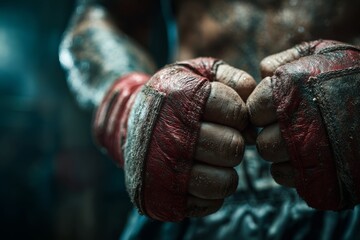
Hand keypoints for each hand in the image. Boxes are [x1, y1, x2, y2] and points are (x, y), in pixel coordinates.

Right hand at [94, 58, 255, 220]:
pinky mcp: (164, 197)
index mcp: (180, 98)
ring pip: (225, 181)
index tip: (226, 114)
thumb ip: (231, 77)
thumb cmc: (173, 97)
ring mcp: (164, 170)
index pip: (235, 112)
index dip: (238, 114)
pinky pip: (211, 202)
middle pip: (232, 148)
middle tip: (219, 136)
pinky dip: (212, 189)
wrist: (130, 121)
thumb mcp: (196, 73)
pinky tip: (200, 171)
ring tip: (212, 156)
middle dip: (232, 140)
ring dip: (225, 168)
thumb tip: (253, 99)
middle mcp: (169, 135)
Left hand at [247, 40, 359, 209]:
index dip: (261, 109)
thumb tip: (263, 71)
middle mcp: (298, 123)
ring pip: (271, 158)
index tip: (275, 107)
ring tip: (300, 138)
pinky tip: (306, 154)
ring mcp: (312, 152)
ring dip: (279, 151)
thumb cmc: (353, 74)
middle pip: (261, 140)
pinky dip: (290, 168)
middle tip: (288, 126)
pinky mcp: (323, 174)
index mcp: (292, 90)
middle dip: (270, 132)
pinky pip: (285, 175)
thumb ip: (289, 59)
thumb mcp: (324, 53)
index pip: (254, 110)